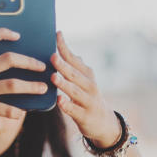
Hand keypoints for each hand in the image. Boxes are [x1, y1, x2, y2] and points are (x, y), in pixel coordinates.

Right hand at [0, 27, 47, 147]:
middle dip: (29, 62)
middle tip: (42, 66)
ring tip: (43, 88)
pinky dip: (17, 111)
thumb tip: (18, 67)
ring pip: (12, 84)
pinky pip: (6, 109)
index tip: (18, 35)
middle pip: (8, 59)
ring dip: (31, 86)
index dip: (3, 32)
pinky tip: (22, 112)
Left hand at [50, 30, 121, 147]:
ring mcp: (88, 101)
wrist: (104, 123)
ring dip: (64, 84)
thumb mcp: (84, 80)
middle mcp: (89, 86)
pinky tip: (59, 100)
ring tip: (54, 77)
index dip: (65, 47)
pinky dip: (67, 105)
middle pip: (75, 74)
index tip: (57, 34)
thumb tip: (63, 49)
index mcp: (87, 74)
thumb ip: (74, 66)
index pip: (74, 59)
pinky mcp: (85, 116)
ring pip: (75, 91)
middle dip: (64, 65)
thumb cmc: (87, 98)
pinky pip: (75, 110)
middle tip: (52, 56)